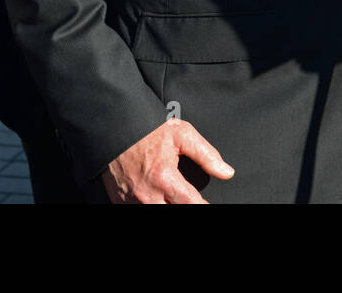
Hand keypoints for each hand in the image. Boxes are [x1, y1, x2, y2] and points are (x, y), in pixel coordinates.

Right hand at [102, 118, 233, 203]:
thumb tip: (227, 172)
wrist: (114, 128)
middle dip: (183, 206)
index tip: (207, 204)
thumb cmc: (147, 130)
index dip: (203, 206)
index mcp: (165, 178)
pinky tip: (158, 198)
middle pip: (173, 212)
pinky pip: (137, 210)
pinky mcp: (119, 201)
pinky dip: (150, 204)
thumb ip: (206, 155)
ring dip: (166, 205)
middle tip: (188, 199)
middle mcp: (148, 194)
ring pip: (156, 212)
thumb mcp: (181, 134)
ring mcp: (132, 201)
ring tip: (172, 197)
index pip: (192, 204)